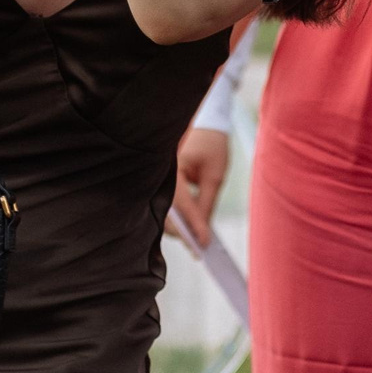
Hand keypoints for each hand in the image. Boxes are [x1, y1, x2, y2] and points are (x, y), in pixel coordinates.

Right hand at [167, 127, 230, 247]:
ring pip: (163, 214)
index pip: (181, 203)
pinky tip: (192, 231)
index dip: (192, 225)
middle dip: (182, 232)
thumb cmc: (210, 145)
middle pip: (165, 213)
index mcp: (172, 167)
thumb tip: (203, 232)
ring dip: (179, 229)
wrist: (204, 123)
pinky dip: (178, 220)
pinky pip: (166, 207)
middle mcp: (159, 175)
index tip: (203, 244)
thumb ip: (206, 202)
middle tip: (199, 249)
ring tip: (197, 243)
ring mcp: (157, 180)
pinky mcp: (161, 185)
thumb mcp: (214, 174)